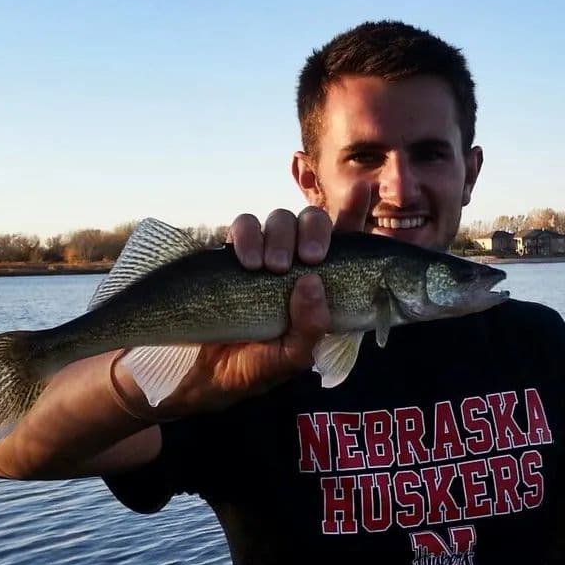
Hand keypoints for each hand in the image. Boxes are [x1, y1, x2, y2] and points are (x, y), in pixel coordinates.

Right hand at [111, 207, 333, 418]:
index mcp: (323, 286)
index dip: (355, 212)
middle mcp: (296, 264)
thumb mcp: (290, 359)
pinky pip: (242, 226)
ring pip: (279, 218)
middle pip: (313, 220)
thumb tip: (312, 282)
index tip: (362, 189)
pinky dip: (246, 236)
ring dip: (279, 236)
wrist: (201, 375)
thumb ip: (309, 328)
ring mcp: (264, 256)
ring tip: (268, 268)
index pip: (347, 244)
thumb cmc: (254, 368)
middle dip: (315, 230)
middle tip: (310, 258)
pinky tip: (246, 262)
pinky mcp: (232, 255)